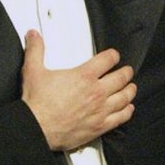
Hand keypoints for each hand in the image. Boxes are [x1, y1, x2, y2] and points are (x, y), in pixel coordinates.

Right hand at [20, 30, 136, 150]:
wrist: (37, 129)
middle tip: (127, 71)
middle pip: (121, 78)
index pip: (107, 60)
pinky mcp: (100, 126)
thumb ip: (36, 50)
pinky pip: (121, 117)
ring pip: (124, 97)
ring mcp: (100, 110)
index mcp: (84, 76)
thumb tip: (33, 36)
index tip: (114, 56)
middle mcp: (96, 92)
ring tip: (131, 87)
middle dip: (126, 72)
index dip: (113, 55)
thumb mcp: (33, 71)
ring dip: (130, 90)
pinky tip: (128, 108)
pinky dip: (127, 111)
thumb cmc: (37, 104)